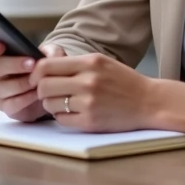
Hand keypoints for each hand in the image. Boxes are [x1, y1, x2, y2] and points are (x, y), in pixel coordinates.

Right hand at [0, 38, 66, 121]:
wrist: (50, 90)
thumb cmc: (44, 68)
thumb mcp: (52, 54)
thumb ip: (52, 51)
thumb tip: (48, 56)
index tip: (0, 46)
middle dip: (14, 64)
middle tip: (32, 63)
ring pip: (3, 87)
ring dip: (22, 83)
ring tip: (37, 81)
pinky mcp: (5, 106)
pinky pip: (11, 103)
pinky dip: (25, 98)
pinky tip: (36, 94)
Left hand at [29, 53, 153, 131]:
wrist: (149, 102)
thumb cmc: (123, 81)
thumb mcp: (101, 63)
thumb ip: (74, 63)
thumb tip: (42, 67)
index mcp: (89, 62)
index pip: (46, 66)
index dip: (36, 73)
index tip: (37, 77)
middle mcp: (87, 81)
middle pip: (44, 86)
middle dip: (41, 90)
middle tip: (48, 92)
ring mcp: (88, 103)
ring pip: (50, 104)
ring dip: (52, 104)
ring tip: (64, 102)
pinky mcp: (90, 121)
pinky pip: (61, 119)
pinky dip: (63, 117)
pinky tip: (74, 112)